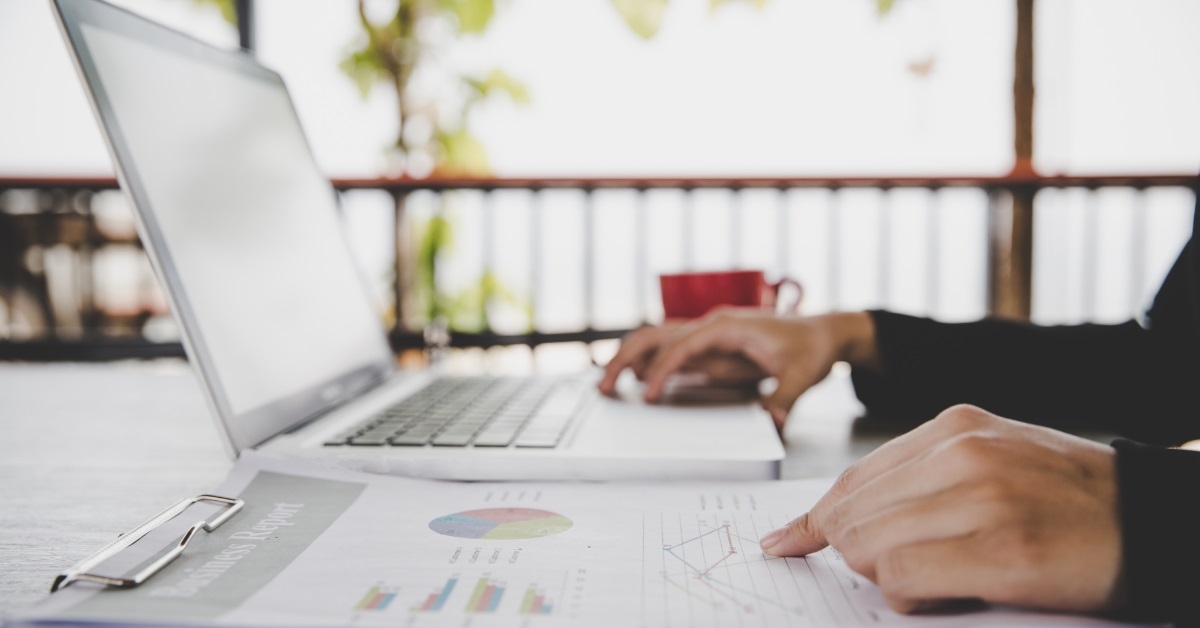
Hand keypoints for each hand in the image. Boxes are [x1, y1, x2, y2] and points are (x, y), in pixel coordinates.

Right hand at [598, 310, 878, 426]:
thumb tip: (773, 422)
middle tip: (604, 387)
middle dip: (626, 358)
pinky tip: (636, 383)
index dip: (663, 370)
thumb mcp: (802, 375)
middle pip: (656, 335)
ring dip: (631, 360)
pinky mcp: (710, 348)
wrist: (824, 332)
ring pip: (657, 341)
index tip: (651, 395)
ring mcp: (708, 335)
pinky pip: (671, 352)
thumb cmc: (811, 348)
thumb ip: (784, 398)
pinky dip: (649, 364)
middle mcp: (711, 325)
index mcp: (727, 326)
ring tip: (608, 387)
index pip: (683, 345)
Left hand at [759, 405, 1121, 614]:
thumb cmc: (1069, 499)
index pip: (853, 478)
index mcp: (955, 427)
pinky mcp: (1003, 549)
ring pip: (868, 547)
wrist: (1156, 521)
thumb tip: (835, 519)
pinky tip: (954, 594)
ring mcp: (982, 498)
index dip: (818, 518)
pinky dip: (915, 597)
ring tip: (941, 579)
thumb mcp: (991, 461)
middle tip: (903, 572)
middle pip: (852, 516)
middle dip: (857, 554)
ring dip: (889, 577)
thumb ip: (918, 478)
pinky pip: (905, 578)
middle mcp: (963, 453)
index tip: (787, 541)